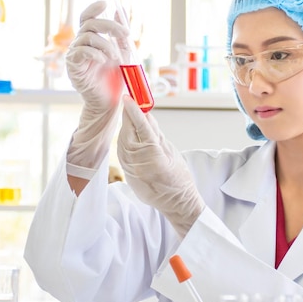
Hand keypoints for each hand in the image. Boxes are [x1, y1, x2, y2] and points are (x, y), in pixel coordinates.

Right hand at [66, 0, 127, 108]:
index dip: (93, 8)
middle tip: (125, 34)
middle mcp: (81, 44)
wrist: (110, 101)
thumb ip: (120, 35)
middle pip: (89, 23)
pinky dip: (94, 53)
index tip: (105, 3)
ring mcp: (75, 54)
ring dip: (105, 44)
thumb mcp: (123, 52)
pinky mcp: (73, 66)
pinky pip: (80, 52)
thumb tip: (119, 10)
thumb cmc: (115, 78)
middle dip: (109, 25)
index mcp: (91, 39)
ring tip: (116, 57)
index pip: (87, 18)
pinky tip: (104, 60)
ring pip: (87, 37)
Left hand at [117, 95, 205, 236]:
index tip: (129, 97)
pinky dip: (126, 139)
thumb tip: (146, 115)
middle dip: (129, 116)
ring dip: (127, 127)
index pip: (141, 127)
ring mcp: (130, 169)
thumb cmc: (179, 178)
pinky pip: (123, 150)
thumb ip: (156, 134)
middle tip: (131, 101)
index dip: (134, 110)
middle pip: (128, 131)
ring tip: (134, 116)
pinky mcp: (127, 173)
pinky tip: (131, 133)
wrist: (176, 204)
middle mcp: (138, 162)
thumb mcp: (171, 152)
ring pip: (123, 139)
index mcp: (153, 156)